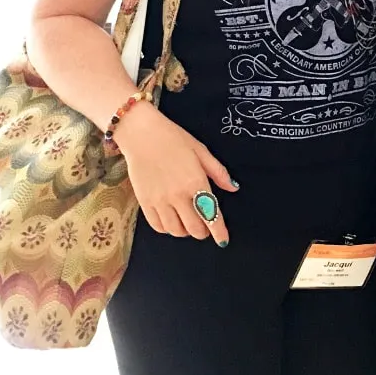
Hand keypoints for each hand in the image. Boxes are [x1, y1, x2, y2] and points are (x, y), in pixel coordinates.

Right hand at [114, 102, 238, 245]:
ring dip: (185, 230)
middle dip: (203, 231)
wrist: (142, 134)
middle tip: (205, 224)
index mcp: (196, 182)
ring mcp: (160, 200)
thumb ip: (218, 172)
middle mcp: (178, 195)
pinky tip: (171, 219)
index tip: (223, 240)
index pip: (211, 215)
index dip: (219, 231)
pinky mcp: (145, 202)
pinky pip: (158, 226)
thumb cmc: (174, 139)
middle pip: (194, 228)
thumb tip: (233, 188)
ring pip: (176, 231)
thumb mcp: (201, 151)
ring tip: (187, 220)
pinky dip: (167, 228)